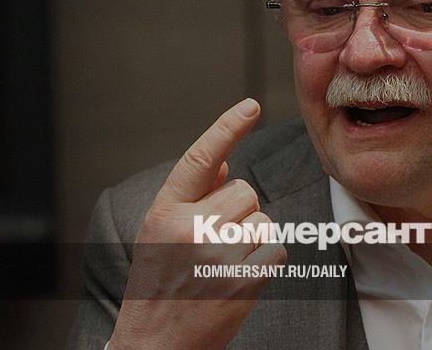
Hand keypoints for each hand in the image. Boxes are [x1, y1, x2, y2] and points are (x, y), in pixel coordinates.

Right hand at [110, 98, 286, 349]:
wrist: (156, 343)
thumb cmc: (159, 284)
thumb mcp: (159, 234)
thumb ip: (191, 195)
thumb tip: (226, 161)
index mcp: (164, 211)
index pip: (200, 158)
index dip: (227, 128)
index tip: (250, 106)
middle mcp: (190, 228)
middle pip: (245, 191)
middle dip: (237, 213)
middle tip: (210, 245)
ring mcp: (218, 254)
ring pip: (263, 220)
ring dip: (251, 239)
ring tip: (221, 265)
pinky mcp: (244, 279)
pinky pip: (276, 247)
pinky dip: (265, 261)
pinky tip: (237, 277)